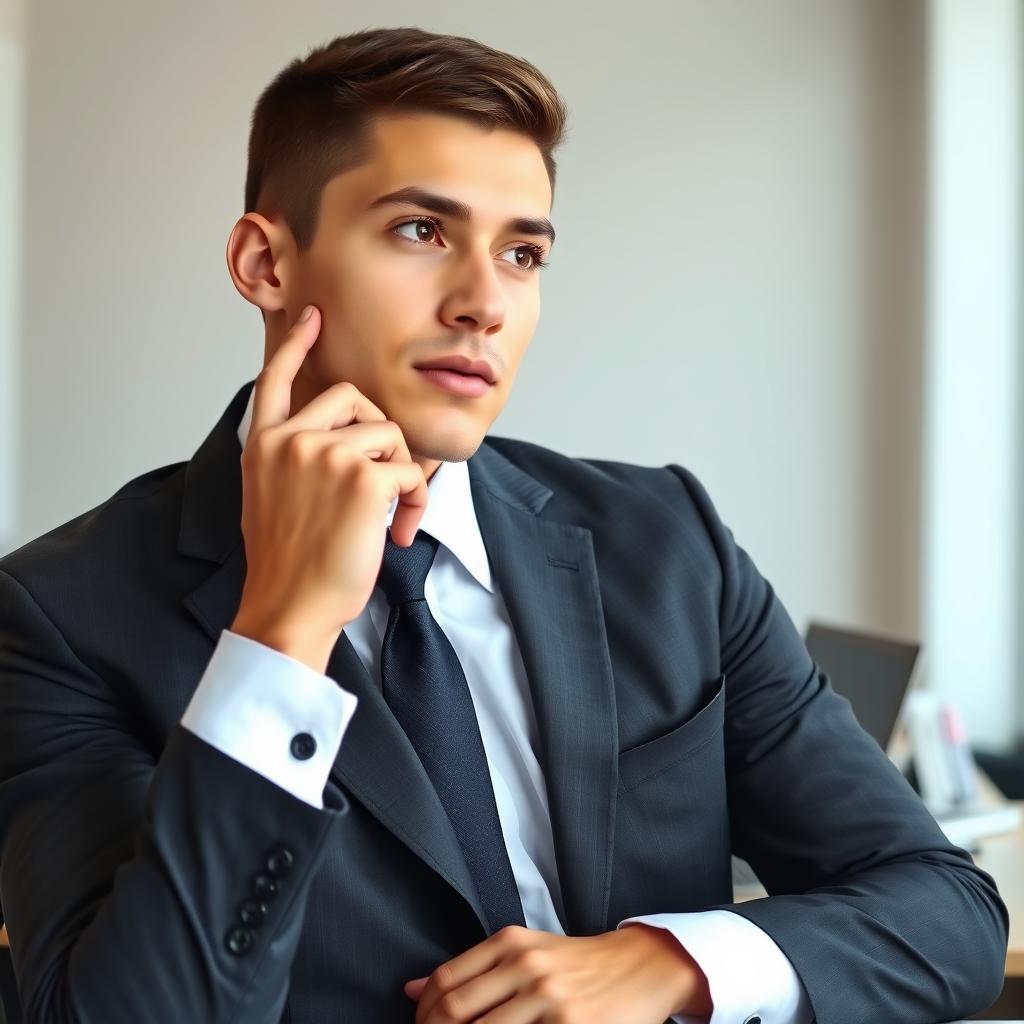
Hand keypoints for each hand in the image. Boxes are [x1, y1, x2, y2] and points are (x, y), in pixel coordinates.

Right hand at [230, 304, 428, 672]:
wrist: (290, 608)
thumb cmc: (289, 564)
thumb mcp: (270, 499)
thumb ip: (292, 460)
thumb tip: (337, 441)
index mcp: (264, 445)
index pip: (276, 379)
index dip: (297, 345)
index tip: (313, 317)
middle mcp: (289, 441)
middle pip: (355, 399)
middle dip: (379, 436)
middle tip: (383, 482)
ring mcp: (324, 454)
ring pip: (390, 435)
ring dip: (402, 476)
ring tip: (390, 518)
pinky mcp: (361, 478)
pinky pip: (411, 471)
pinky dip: (416, 502)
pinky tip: (398, 532)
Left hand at [404, 923, 712, 1022]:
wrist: (640, 966)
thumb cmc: (576, 963)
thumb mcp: (524, 951)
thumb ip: (471, 970)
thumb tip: (410, 991)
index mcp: (509, 943)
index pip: (444, 983)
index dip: (423, 1015)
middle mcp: (525, 965)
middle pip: (454, 1012)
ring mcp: (548, 997)